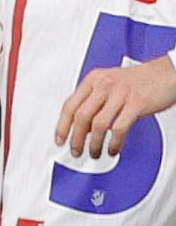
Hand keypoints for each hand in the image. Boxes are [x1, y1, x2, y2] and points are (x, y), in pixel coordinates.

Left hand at [55, 55, 175, 157]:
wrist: (169, 73)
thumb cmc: (140, 80)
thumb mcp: (110, 84)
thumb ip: (94, 101)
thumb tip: (82, 127)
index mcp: (94, 79)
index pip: (69, 105)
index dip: (62, 126)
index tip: (60, 139)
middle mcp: (104, 84)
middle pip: (81, 117)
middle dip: (76, 138)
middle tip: (76, 151)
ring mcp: (121, 93)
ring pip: (98, 124)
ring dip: (94, 144)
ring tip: (95, 153)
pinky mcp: (136, 103)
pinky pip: (119, 128)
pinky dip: (114, 142)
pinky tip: (113, 149)